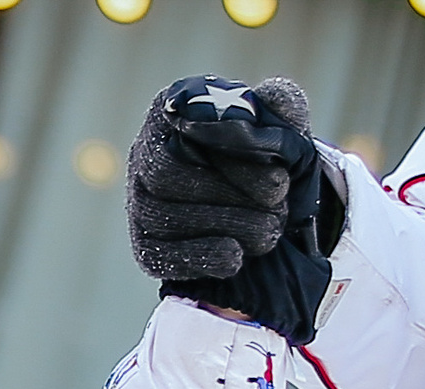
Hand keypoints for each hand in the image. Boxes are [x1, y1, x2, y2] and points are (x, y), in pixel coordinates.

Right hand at [127, 76, 334, 345]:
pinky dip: (202, 257)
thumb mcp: (283, 129)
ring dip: (227, 225)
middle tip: (279, 203)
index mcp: (176, 110)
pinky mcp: (146, 247)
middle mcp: (145, 153)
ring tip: (271, 229)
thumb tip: (275, 96)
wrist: (268, 210)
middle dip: (229, 193)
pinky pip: (161, 255)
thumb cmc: (268, 159)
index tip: (280, 175)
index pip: (187, 126)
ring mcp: (140, 203)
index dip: (235, 154)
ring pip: (163, 217)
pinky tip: (236, 257)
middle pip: (165, 174)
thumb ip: (283, 107)